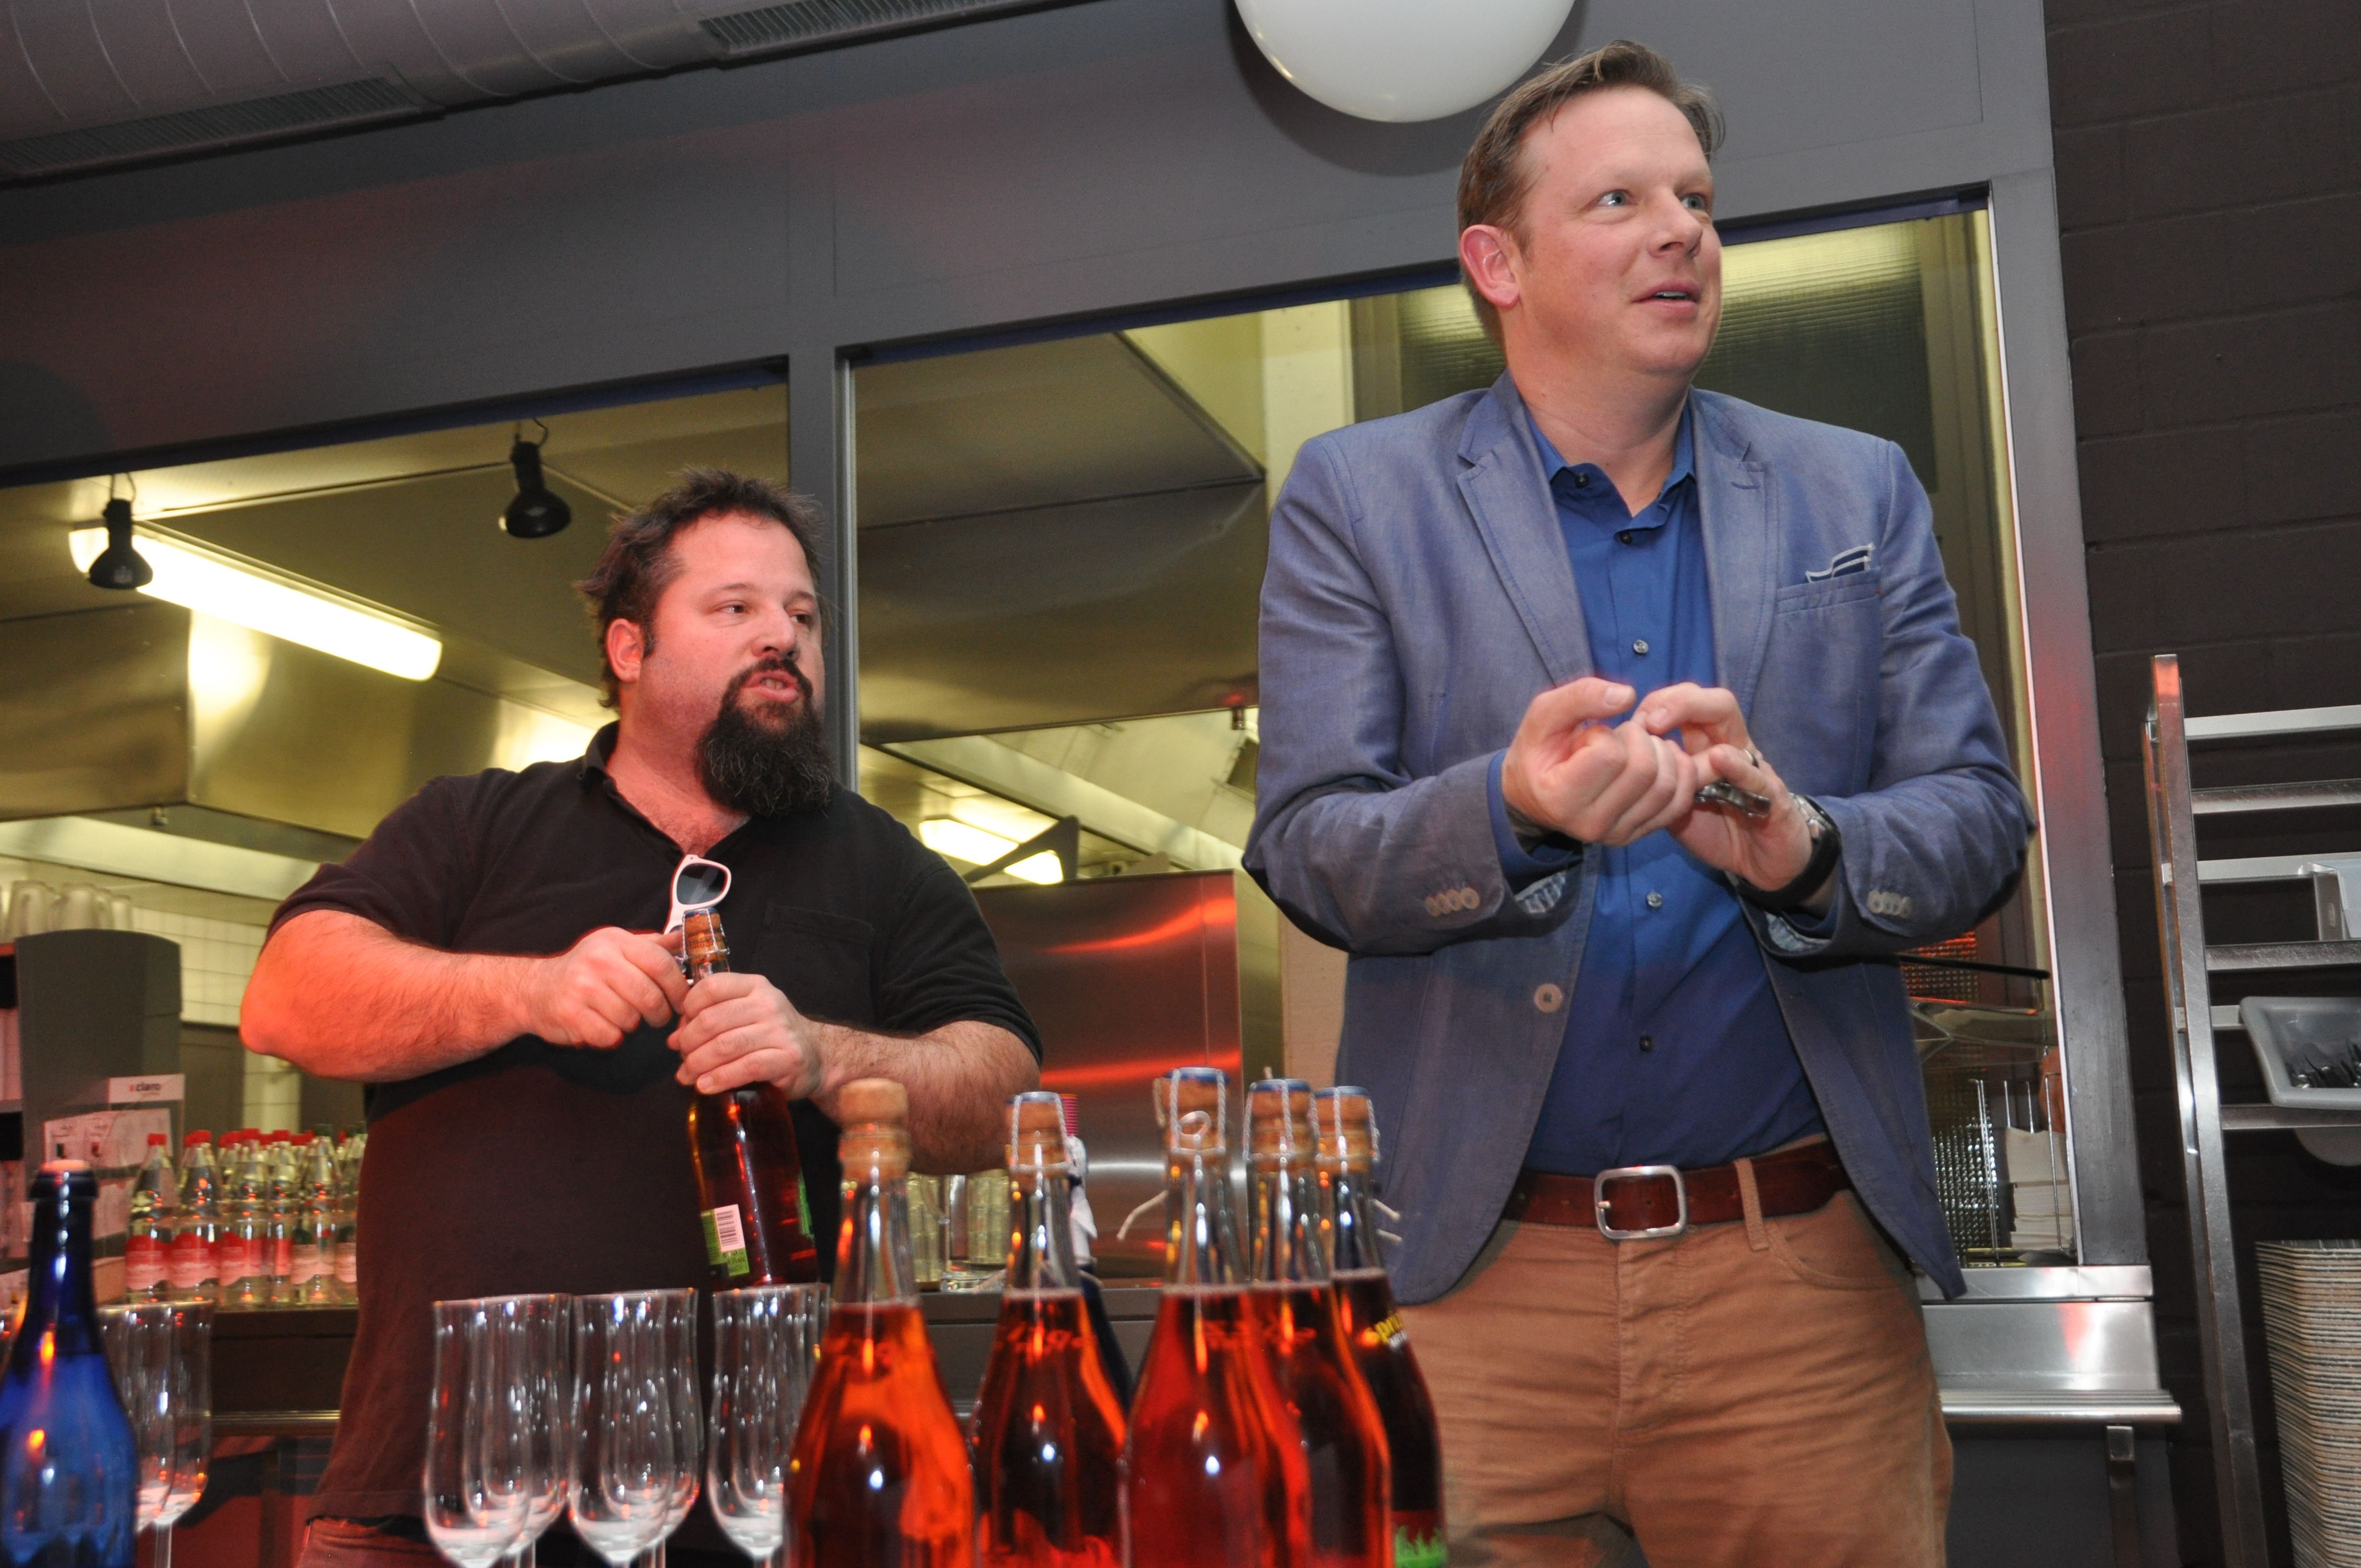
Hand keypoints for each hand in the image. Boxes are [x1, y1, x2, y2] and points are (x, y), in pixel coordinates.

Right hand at [525, 927, 687, 1048]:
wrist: (535, 988)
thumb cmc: (584, 969)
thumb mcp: (615, 947)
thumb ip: (651, 946)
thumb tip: (683, 939)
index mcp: (615, 942)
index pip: (661, 963)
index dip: (678, 987)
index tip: (682, 1001)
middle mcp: (598, 961)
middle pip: (649, 995)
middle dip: (660, 1013)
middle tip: (658, 1017)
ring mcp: (582, 988)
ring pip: (630, 1018)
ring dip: (632, 1024)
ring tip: (621, 1016)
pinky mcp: (571, 1014)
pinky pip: (610, 1035)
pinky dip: (612, 1037)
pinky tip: (604, 1026)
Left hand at [670, 972, 827, 1098]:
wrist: (816, 1056)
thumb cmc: (772, 1036)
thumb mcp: (745, 1015)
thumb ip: (711, 1019)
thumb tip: (673, 1039)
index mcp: (754, 986)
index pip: (711, 987)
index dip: (688, 1009)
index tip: (682, 1028)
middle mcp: (768, 1004)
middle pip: (712, 1020)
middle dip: (689, 1042)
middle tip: (682, 1058)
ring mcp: (780, 1031)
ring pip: (725, 1045)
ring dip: (699, 1064)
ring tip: (688, 1076)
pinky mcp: (787, 1058)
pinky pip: (744, 1068)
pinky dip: (719, 1079)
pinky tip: (705, 1086)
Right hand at [1502, 676, 1701, 846]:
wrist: (1535, 794)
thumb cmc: (1538, 751)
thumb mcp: (1543, 714)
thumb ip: (1580, 697)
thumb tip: (1628, 695)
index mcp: (1561, 799)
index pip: (1610, 755)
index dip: (1605, 733)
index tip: (1588, 736)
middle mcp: (1591, 824)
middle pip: (1645, 770)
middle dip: (1638, 739)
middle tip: (1618, 736)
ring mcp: (1617, 834)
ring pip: (1667, 786)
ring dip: (1659, 753)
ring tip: (1636, 747)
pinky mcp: (1637, 834)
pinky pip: (1678, 803)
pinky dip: (1678, 774)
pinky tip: (1660, 759)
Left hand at [1635, 683, 1816, 892]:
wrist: (1760, 862)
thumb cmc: (1715, 827)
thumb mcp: (1673, 804)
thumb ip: (1653, 783)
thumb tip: (1616, 768)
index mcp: (1706, 745)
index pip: (1686, 704)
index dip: (1658, 705)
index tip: (1631, 723)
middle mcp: (1729, 744)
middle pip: (1709, 700)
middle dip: (1676, 700)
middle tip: (1646, 720)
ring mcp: (1751, 765)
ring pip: (1730, 719)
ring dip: (1696, 712)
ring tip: (1661, 725)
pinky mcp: (1772, 795)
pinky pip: (1756, 775)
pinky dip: (1738, 766)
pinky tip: (1719, 758)